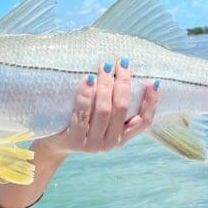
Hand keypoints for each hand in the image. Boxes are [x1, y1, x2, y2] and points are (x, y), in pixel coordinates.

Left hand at [39, 58, 158, 155]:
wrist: (54, 145)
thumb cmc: (80, 124)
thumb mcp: (101, 120)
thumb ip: (114, 106)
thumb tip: (124, 73)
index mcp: (121, 138)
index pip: (143, 122)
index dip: (151, 102)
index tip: (153, 82)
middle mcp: (110, 143)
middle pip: (121, 109)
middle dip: (123, 83)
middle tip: (121, 63)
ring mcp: (92, 145)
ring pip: (104, 110)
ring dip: (105, 85)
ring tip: (104, 67)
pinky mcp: (75, 141)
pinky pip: (82, 114)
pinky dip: (86, 94)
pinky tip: (87, 79)